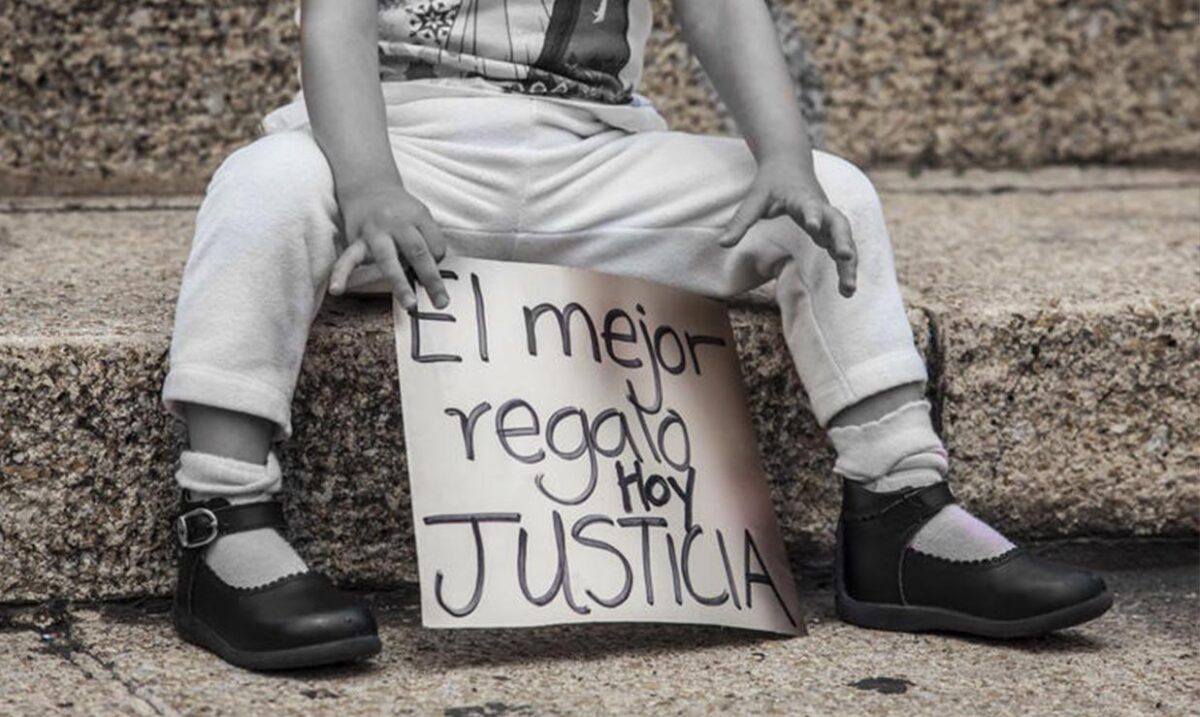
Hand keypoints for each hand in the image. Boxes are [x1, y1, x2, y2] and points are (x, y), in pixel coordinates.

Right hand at [329, 181, 448, 309]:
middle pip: (417, 252)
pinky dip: (341, 274)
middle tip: (441, 302)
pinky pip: (348, 259)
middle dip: (431, 279)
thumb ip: (428, 239)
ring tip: (410, 304)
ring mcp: (375, 232)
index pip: (435, 245)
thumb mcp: (420, 215)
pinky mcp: (356, 240)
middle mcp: (396, 223)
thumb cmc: (398, 208)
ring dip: (400, 284)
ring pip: (388, 260)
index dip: (439, 260)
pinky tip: (337, 289)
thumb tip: (431, 271)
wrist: (368, 186)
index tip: (436, 267)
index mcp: (417, 216)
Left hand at [717, 160, 856, 296]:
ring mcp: (828, 218)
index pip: (810, 206)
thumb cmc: (772, 182)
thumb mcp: (754, 199)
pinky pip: (841, 246)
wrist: (790, 162)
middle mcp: (821, 207)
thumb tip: (722, 244)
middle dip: (843, 241)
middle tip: (846, 259)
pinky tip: (845, 289)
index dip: (813, 215)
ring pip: (845, 238)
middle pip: (839, 223)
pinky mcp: (828, 228)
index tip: (813, 227)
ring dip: (849, 263)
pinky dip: (845, 266)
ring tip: (849, 291)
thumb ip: (740, 222)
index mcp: (802, 198)